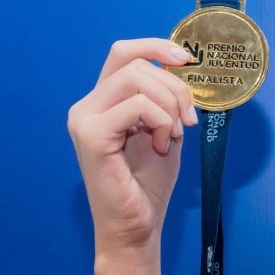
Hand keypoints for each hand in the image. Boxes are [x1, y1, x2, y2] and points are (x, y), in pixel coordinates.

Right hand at [67, 39, 198, 256]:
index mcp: (103, 102)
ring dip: (169, 105)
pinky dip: (161, 122)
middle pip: (135, 63)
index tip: (187, 61)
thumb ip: (166, 101)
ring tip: (172, 136)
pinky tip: (161, 146)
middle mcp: (87, 106)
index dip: (156, 47)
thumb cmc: (148, 185)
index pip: (124, 53)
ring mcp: (84, 119)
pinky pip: (137, 106)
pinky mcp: (91, 135)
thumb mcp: (165, 132)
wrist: (136, 227)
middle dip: (174, 86)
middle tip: (189, 120)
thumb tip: (180, 68)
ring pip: (137, 79)